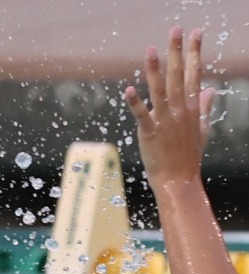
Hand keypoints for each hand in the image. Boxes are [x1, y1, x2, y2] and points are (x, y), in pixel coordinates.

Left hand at [123, 26, 216, 190]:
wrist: (179, 180)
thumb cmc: (188, 155)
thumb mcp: (200, 129)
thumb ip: (203, 107)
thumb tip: (210, 90)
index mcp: (192, 107)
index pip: (195, 73)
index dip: (195, 52)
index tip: (196, 33)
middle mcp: (180, 110)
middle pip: (179, 75)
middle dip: (177, 51)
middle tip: (175, 29)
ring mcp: (166, 121)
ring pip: (160, 90)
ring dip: (154, 70)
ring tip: (150, 49)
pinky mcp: (150, 133)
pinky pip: (142, 115)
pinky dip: (135, 103)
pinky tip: (128, 90)